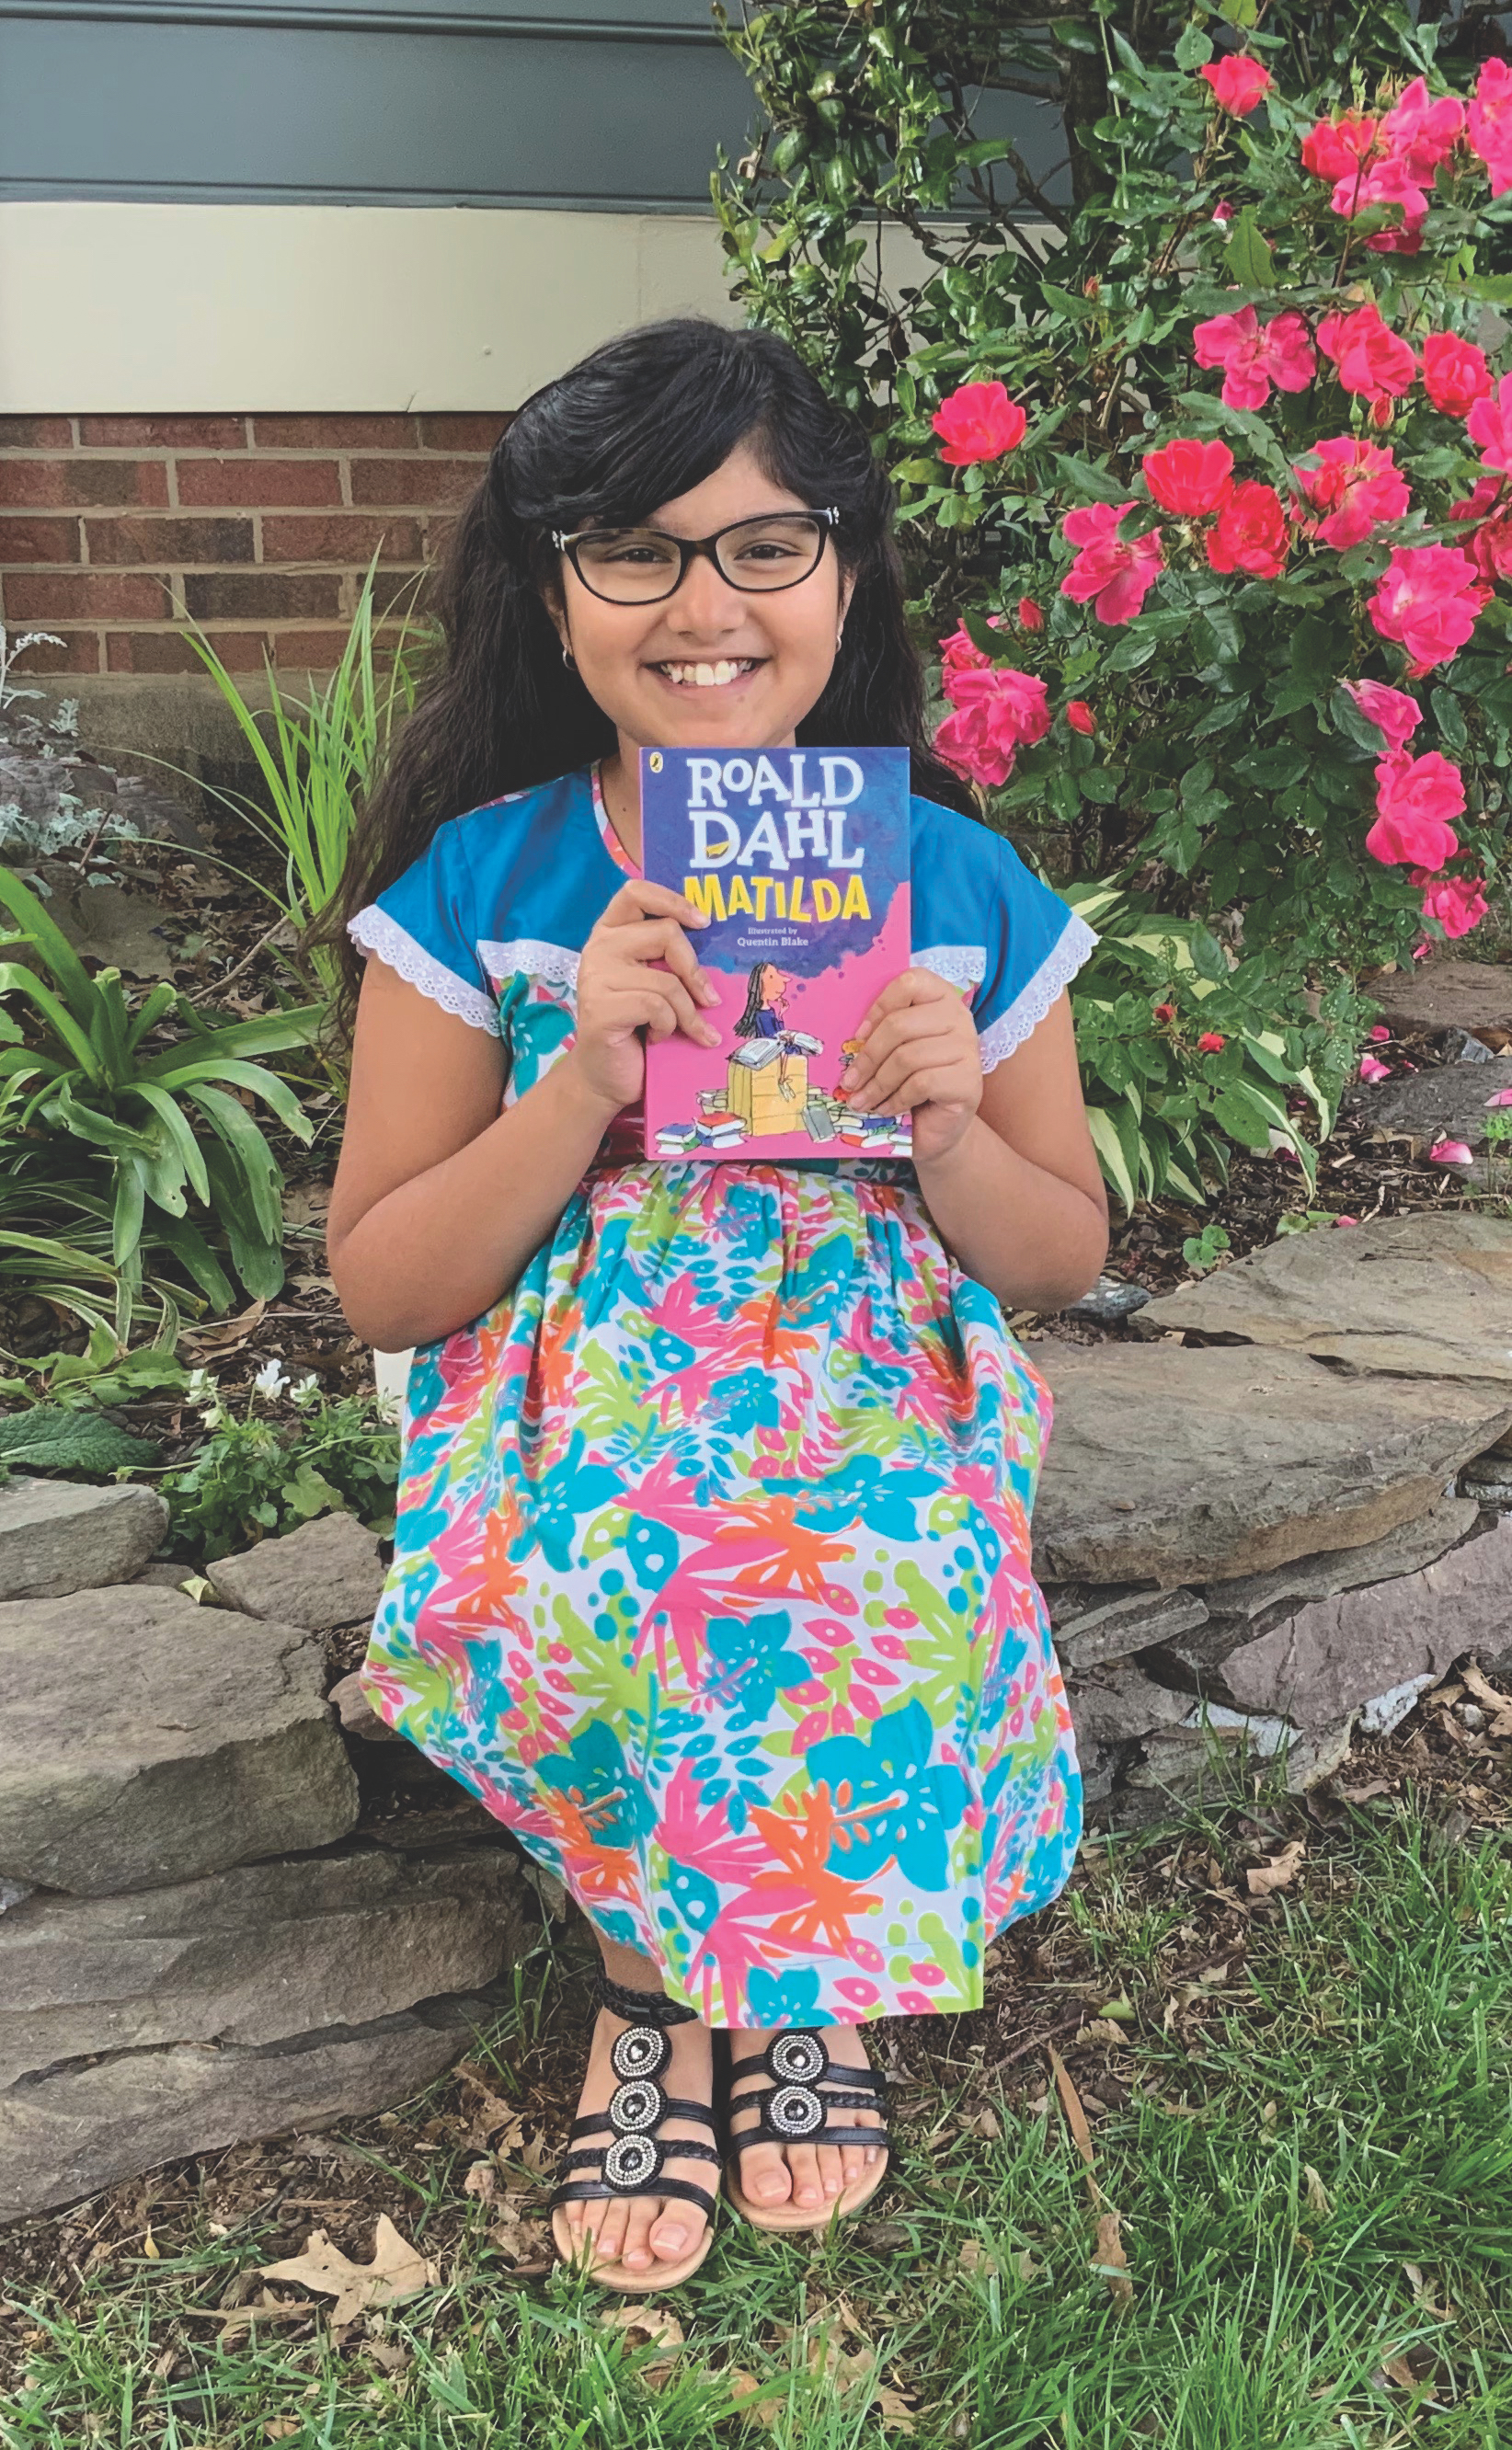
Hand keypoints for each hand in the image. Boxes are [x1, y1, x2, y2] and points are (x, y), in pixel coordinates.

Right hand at [569, 880, 722, 1113]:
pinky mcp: (600, 1008)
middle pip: (666, 934)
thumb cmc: (638, 1027)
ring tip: (681, 1029)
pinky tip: (658, 1038)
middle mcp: (599, 948)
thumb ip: (671, 959)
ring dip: (686, 1012)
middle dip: (695, 971)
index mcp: (612, 933)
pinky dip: (669, 1027)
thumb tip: (719, 946)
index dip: (674, 901)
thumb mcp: (657, 983)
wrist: (608, 1076)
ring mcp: (595, 977)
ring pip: (667, 980)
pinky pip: (656, 1007)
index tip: (703, 922)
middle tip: (708, 999)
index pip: (636, 891)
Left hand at [840, 967, 981, 1163]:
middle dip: (868, 1058)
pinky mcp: (968, 1080)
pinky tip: (886, 1109)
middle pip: (900, 1025)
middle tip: (849, 1082)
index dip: (878, 1008)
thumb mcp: (895, 1050)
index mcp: (940, 998)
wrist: (940, 1125)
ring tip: (861, 1101)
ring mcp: (967, 1048)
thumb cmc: (912, 1082)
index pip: (909, 983)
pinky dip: (895, 1099)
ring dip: (876, 1085)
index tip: (857, 1037)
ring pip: (907, 1058)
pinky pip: (921, 1083)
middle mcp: (959, 1017)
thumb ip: (880, 1034)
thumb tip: (846, 1039)